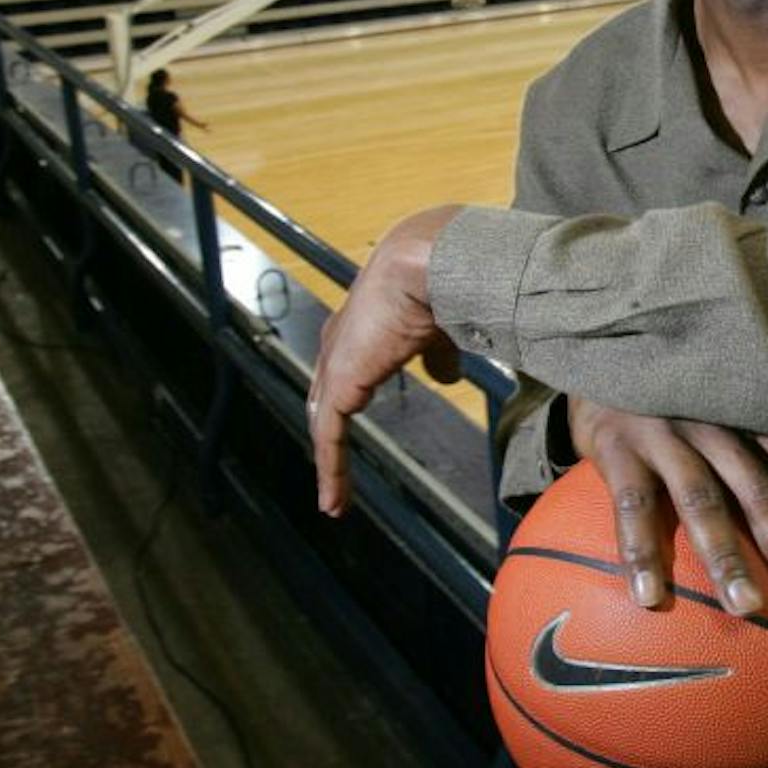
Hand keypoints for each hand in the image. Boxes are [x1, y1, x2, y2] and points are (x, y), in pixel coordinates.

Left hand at [309, 205, 464, 515]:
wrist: (423, 266)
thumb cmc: (435, 283)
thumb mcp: (437, 328)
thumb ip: (436, 354)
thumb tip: (444, 378)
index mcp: (359, 326)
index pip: (342, 372)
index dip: (342, 400)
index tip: (348, 421)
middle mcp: (339, 344)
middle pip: (323, 400)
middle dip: (327, 435)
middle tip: (331, 471)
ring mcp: (336, 365)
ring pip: (324, 424)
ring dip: (330, 464)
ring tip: (335, 501)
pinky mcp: (340, 385)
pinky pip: (329, 437)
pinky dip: (331, 470)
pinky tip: (334, 499)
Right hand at [570, 398, 767, 616]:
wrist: (602, 352)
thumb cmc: (680, 398)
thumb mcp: (729, 409)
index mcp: (756, 415)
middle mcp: (720, 421)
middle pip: (764, 490)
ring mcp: (668, 431)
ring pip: (703, 500)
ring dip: (726, 557)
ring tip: (746, 607)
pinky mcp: (618, 445)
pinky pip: (632, 504)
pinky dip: (641, 552)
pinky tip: (649, 597)